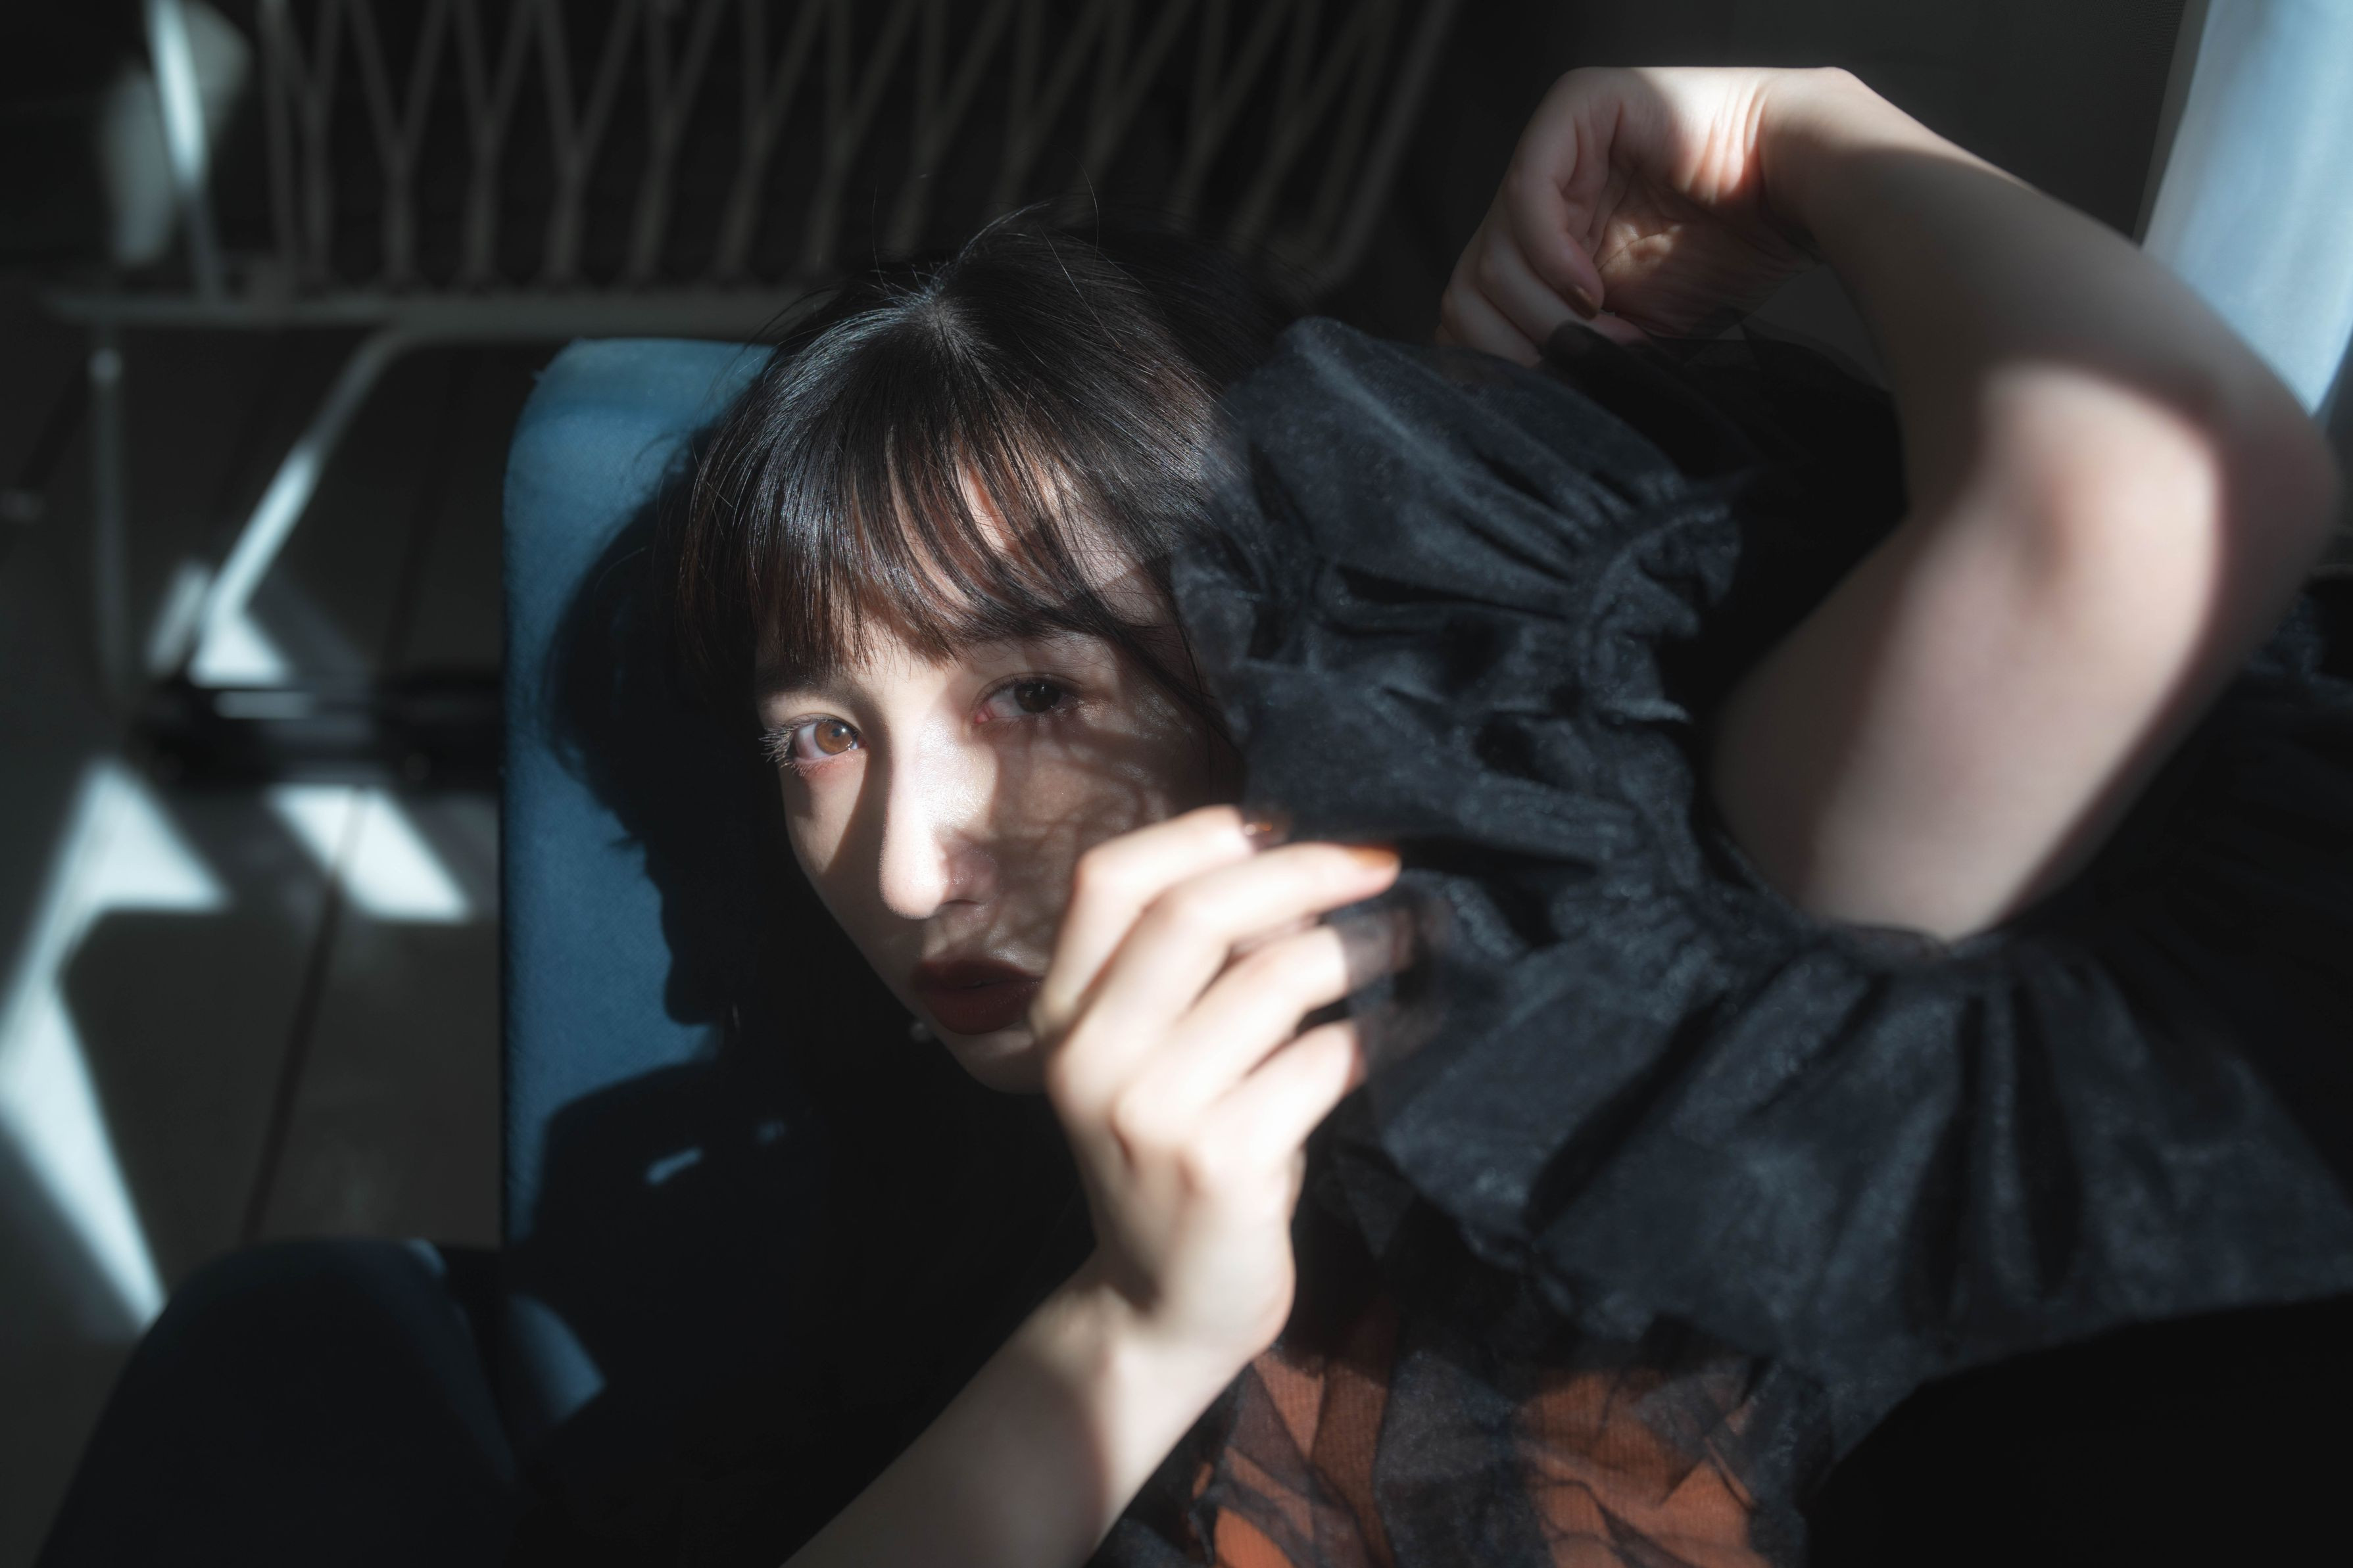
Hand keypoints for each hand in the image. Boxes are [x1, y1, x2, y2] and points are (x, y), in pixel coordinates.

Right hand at [1032, 806, 1402, 1369]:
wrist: (1161, 1310)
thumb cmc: (1178, 1162)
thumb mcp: (1151, 1059)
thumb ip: (1191, 972)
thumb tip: (1296, 865)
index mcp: (1060, 1017)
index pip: (1107, 881)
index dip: (1199, 834)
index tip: (1280, 823)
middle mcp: (1089, 1058)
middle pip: (1193, 912)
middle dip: (1301, 871)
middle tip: (1378, 866)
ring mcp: (1149, 1113)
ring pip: (1269, 980)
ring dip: (1355, 948)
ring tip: (1402, 944)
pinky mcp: (1219, 1164)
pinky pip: (1318, 1061)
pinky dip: (1371, 1036)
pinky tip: (1396, 1032)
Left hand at [1438, 65, 1834, 362]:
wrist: (1799, 199)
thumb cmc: (1727, 263)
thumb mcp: (1627, 334)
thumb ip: (1564, 351)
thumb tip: (1504, 406)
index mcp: (1536, 251)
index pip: (1469, 318)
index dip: (1501, 368)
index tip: (1564, 392)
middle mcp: (1533, 202)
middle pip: (1468, 294)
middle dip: (1522, 349)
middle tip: (1587, 364)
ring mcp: (1551, 153)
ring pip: (1490, 256)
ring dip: (1546, 315)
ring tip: (1611, 332)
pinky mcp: (1578, 109)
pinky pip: (1526, 191)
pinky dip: (1550, 257)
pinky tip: (1592, 290)